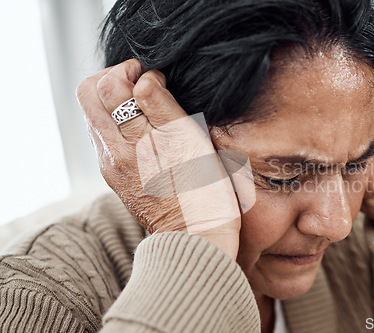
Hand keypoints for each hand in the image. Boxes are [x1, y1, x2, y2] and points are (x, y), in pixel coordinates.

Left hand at [76, 59, 240, 258]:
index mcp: (126, 140)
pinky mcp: (119, 176)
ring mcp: (112, 166)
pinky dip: (123, 123)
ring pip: (97, 116)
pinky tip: (149, 131)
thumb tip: (143, 77)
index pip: (105, 84)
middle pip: (89, 96)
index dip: (130, 70)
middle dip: (115, 79)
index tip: (156, 76)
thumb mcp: (187, 140)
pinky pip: (109, 137)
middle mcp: (110, 152)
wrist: (196, 237)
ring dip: (118, 102)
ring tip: (151, 107)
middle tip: (146, 84)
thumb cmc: (202, 191)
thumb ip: (159, 104)